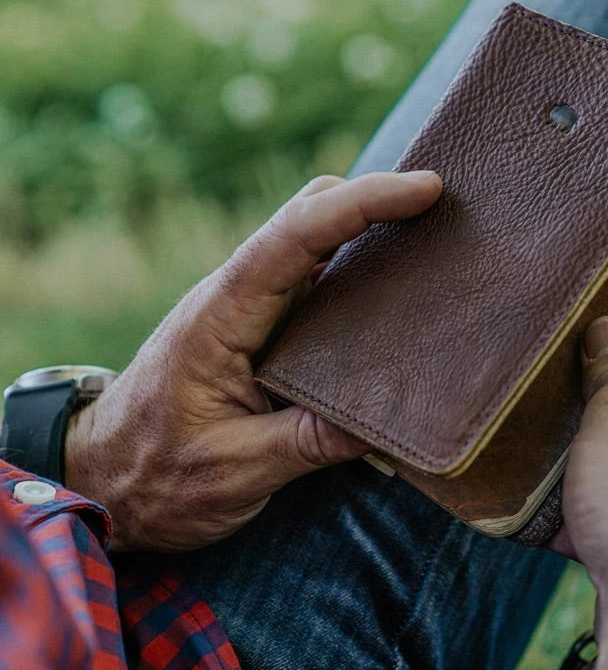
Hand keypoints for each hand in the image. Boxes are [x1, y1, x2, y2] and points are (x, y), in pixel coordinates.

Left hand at [64, 171, 442, 552]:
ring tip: (435, 238)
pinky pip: (316, 275)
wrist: (102, 480)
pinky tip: (397, 288)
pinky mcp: (264, 326)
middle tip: (442, 206)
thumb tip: (389, 423)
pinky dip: (360, 265)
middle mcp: (237, 296)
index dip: (362, 202)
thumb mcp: (234, 471)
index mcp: (223, 317)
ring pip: (314, 238)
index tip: (423, 189)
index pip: (295, 236)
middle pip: (307, 214)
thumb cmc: (157, 475)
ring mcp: (251, 307)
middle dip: (373, 196)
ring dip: (370, 227)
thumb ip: (308, 442)